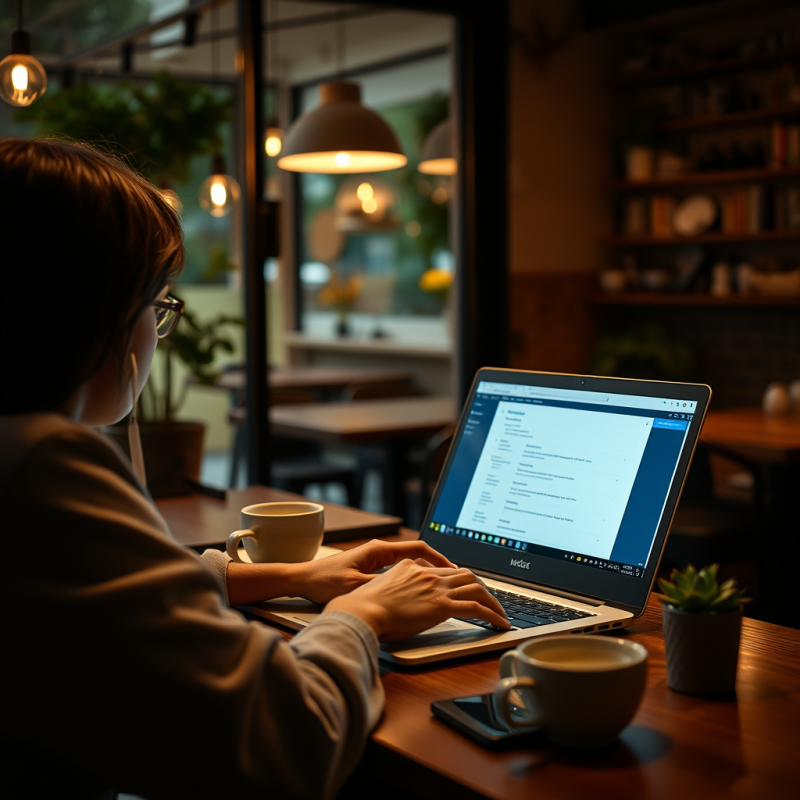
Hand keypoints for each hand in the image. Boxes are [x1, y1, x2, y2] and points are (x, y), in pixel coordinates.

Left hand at [292, 539, 456, 604]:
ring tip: (441, 587)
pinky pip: (397, 572)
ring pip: (407, 564)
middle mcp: (378, 551)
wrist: (302, 580)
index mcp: (378, 550)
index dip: (438, 558)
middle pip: (416, 556)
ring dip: (424, 574)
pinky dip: (410, 580)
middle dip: (436, 567)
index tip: (453, 569)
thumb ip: (381, 586)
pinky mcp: (369, 569)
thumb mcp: (355, 586)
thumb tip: (406, 590)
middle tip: (454, 580)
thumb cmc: (324, 581)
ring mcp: (374, 560)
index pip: (418, 549)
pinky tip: (415, 593)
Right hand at [325, 559, 509, 640]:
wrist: (361, 610)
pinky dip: (493, 615)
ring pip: (477, 588)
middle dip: (482, 587)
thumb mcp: (381, 588)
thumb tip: (401, 598)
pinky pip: (477, 608)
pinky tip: (500, 624)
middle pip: (466, 574)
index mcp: (412, 566)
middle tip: (490, 600)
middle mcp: (428, 574)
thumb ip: (396, 587)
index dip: (461, 578)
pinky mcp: (443, 606)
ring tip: (500, 614)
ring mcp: (437, 588)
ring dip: (493, 601)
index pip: (445, 569)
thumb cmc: (364, 606)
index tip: (468, 587)